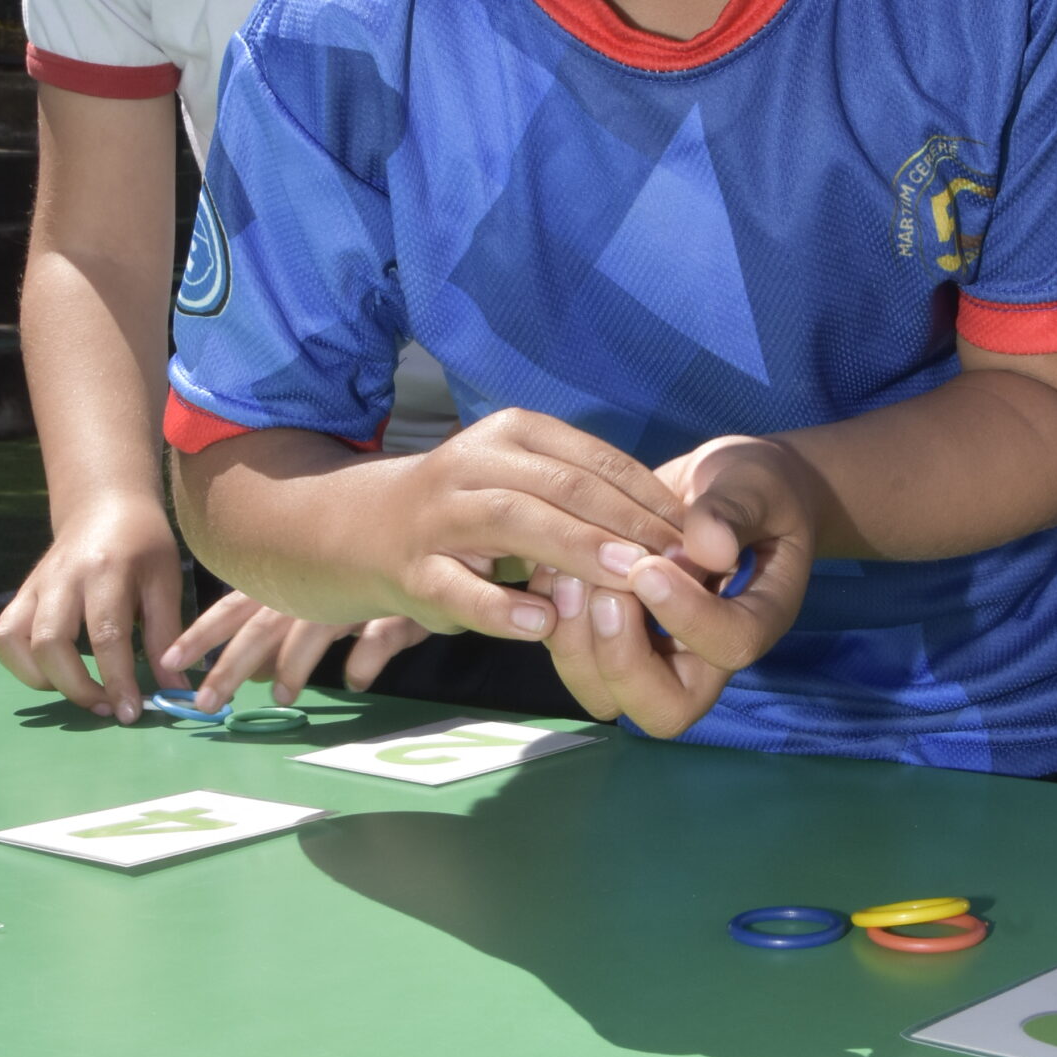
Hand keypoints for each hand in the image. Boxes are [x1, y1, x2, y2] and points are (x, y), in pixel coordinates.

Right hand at [0, 492, 186, 722]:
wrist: (103, 505)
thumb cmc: (143, 544)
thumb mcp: (165, 581)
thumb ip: (167, 637)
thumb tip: (176, 690)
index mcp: (107, 570)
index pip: (106, 635)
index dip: (118, 681)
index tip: (132, 713)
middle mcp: (63, 578)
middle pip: (51, 643)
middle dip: (77, 688)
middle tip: (108, 708)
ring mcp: (34, 586)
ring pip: (15, 642)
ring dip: (44, 680)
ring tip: (81, 691)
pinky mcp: (19, 595)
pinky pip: (3, 638)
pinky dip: (21, 666)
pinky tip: (55, 675)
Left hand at [155, 589, 431, 711]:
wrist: (438, 547)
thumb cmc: (374, 581)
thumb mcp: (325, 603)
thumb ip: (287, 633)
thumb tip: (255, 673)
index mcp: (289, 585)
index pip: (233, 608)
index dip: (201, 633)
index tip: (168, 662)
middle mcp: (312, 588)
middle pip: (260, 626)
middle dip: (230, 665)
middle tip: (206, 702)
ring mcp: (353, 596)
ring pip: (313, 628)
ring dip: (294, 666)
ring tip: (282, 699)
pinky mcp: (397, 608)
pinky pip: (378, 635)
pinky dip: (364, 659)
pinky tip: (355, 682)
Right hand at [326, 410, 689, 638]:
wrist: (359, 528)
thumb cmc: (468, 510)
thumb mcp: (524, 482)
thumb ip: (585, 498)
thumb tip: (677, 534)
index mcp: (514, 435)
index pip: (596, 459)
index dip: (651, 495)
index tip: (697, 533)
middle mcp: (476, 462)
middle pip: (563, 485)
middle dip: (627, 521)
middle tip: (680, 558)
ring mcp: (440, 514)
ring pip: (515, 522)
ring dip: (576, 549)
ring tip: (628, 576)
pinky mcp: (412, 569)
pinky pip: (458, 588)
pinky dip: (500, 606)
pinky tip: (541, 622)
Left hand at [535, 434, 817, 735]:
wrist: (717, 485)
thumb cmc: (750, 486)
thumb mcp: (753, 483)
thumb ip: (734, 510)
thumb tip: (709, 548)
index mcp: (752, 620)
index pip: (729, 648)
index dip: (687, 618)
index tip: (649, 569)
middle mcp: (700, 656)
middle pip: (661, 710)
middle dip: (623, 659)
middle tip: (607, 592)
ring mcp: (648, 652)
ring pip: (603, 693)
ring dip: (579, 640)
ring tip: (572, 571)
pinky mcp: (603, 632)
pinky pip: (567, 649)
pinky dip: (552, 611)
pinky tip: (554, 557)